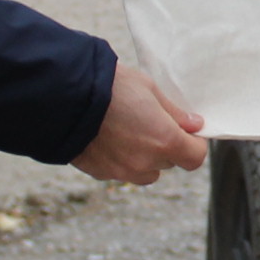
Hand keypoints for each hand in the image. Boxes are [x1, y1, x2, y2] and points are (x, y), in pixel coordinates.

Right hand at [74, 61, 208, 183]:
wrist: (65, 96)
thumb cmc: (110, 86)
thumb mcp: (148, 89)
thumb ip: (174, 113)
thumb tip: (194, 125)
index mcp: (164, 140)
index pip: (195, 157)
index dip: (194, 144)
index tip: (187, 131)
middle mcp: (146, 162)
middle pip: (170, 162)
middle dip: (167, 145)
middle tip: (151, 122)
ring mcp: (123, 171)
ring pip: (147, 171)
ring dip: (146, 157)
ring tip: (129, 132)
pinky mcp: (102, 174)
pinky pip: (122, 171)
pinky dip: (122, 160)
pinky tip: (109, 138)